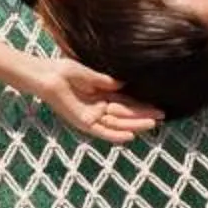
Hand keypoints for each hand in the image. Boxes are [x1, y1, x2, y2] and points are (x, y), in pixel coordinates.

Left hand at [24, 58, 164, 143]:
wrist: (45, 76)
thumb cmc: (62, 71)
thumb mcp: (87, 74)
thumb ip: (104, 81)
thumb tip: (123, 84)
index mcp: (101, 94)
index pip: (126, 101)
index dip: (142, 104)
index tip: (158, 107)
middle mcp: (99, 107)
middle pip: (125, 113)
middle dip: (143, 115)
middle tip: (162, 116)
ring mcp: (91, 115)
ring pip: (117, 123)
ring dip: (134, 124)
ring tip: (152, 124)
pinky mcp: (83, 122)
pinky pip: (102, 131)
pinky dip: (115, 135)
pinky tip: (130, 136)